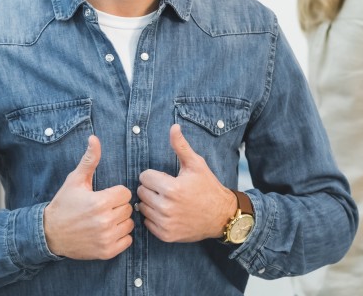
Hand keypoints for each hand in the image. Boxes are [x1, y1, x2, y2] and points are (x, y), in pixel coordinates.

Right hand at [43, 135, 133, 258]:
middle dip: (117, 207)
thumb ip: (89, 160)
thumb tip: (94, 138)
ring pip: (129, 224)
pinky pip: (127, 241)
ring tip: (104, 220)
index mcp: (100, 202)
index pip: (125, 193)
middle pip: (128, 208)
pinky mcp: (106, 252)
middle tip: (102, 209)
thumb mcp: (75, 180)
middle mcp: (105, 221)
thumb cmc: (64, 204)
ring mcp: (106, 238)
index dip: (115, 193)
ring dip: (120, 222)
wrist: (49, 234)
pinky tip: (107, 232)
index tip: (103, 196)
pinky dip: (120, 237)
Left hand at [137, 124, 237, 241]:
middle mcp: (166, 207)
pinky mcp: (165, 235)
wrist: (221, 215)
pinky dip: (154, 218)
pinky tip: (168, 213)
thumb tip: (173, 127)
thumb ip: (181, 146)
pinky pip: (147, 223)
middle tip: (167, 190)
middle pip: (141, 192)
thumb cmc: (208, 187)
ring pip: (142, 207)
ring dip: (151, 203)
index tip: (166, 178)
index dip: (155, 175)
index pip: (144, 177)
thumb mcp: (196, 164)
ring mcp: (165, 223)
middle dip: (152, 188)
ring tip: (167, 201)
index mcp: (172, 188)